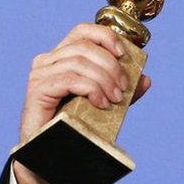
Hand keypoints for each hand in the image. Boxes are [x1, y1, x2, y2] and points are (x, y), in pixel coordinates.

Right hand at [14, 23, 152, 183]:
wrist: (51, 152)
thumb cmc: (75, 125)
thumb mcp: (105, 103)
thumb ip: (122, 90)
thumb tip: (145, 79)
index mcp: (62, 56)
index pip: (83, 31)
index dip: (106, 36)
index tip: (124, 54)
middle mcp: (48, 60)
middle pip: (84, 46)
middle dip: (111, 65)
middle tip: (123, 87)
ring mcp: (41, 74)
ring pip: (78, 62)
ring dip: (103, 79)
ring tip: (115, 99)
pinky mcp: (38, 89)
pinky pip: (69, 79)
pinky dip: (90, 88)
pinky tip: (101, 103)